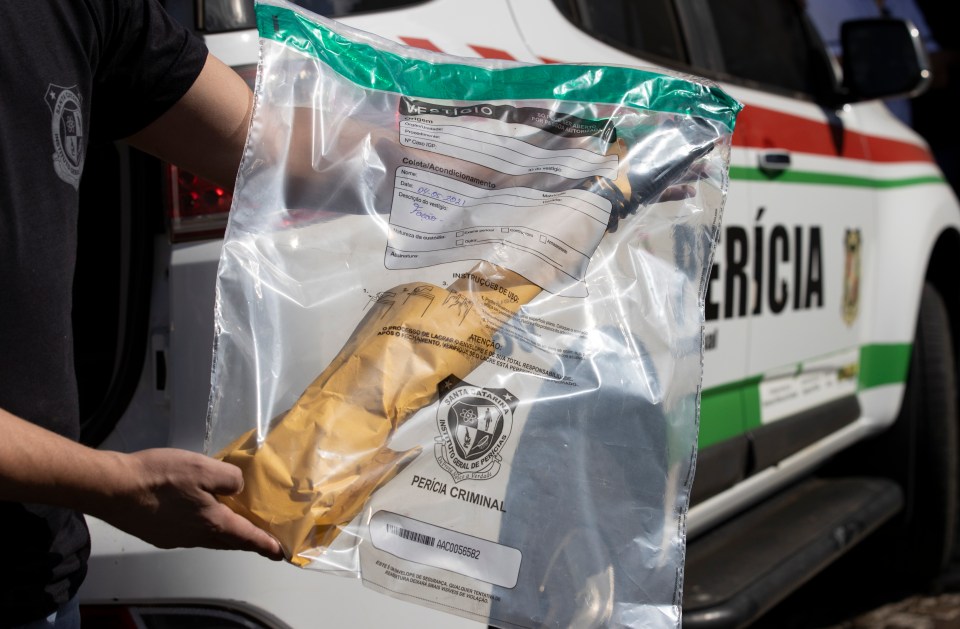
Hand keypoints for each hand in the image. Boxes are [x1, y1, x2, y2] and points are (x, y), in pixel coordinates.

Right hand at [100, 448, 283, 560]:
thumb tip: (237, 488)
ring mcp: (176, 538)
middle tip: (262, 542)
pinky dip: (204, 530)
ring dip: (226, 536)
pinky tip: (200, 516)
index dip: (265, 544)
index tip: (279, 553)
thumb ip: (228, 478)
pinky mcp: (160, 535)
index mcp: (212, 522)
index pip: (246, 537)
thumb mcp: (202, 468)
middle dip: (247, 542)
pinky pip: (191, 535)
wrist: (112, 489)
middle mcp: (196, 536)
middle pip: (229, 542)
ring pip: (209, 539)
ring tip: (236, 528)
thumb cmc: (160, 476)